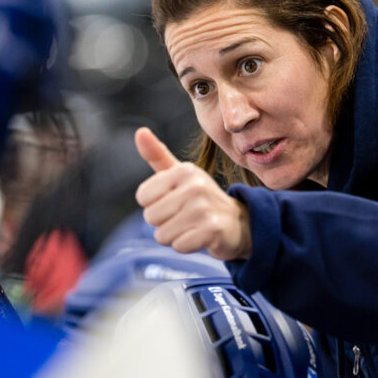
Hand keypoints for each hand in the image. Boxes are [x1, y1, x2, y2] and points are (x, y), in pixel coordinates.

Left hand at [134, 127, 251, 260]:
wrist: (237, 223)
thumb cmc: (200, 198)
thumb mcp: (180, 175)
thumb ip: (157, 155)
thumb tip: (140, 131)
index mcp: (184, 170)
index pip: (142, 197)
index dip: (154, 204)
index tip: (174, 201)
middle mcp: (195, 186)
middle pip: (150, 217)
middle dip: (164, 222)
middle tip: (185, 216)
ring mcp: (204, 208)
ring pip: (162, 234)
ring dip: (174, 236)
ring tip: (192, 226)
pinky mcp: (212, 230)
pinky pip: (178, 246)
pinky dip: (186, 246)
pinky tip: (200, 236)